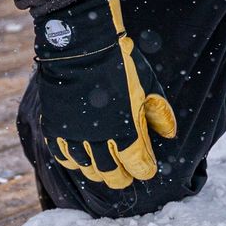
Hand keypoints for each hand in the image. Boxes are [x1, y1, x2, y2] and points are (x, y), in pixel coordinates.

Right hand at [32, 0, 177, 188]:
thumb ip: (159, 112)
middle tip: (125, 178)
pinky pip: (63, 156)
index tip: (147, 171)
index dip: (143, 170)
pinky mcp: (55, 127)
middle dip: (121, 178)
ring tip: (105, 172)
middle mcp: (98, 138)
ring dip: (98, 173)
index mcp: (125, 129)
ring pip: (86, 168)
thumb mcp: (148, 85)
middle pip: (110, 172)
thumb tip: (170, 133)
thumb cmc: (120, 63)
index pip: (137, 163)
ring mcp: (74, 135)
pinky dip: (73, 162)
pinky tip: (80, 161)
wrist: (81, 47)